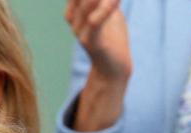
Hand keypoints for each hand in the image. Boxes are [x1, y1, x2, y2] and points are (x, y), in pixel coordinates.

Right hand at [65, 0, 131, 131]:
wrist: (113, 68)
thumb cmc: (111, 37)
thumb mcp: (109, 11)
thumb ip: (105, 0)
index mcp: (75, 12)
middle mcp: (74, 21)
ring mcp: (81, 33)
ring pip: (86, 7)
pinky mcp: (93, 44)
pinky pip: (95, 24)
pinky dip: (105, 10)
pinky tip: (116, 0)